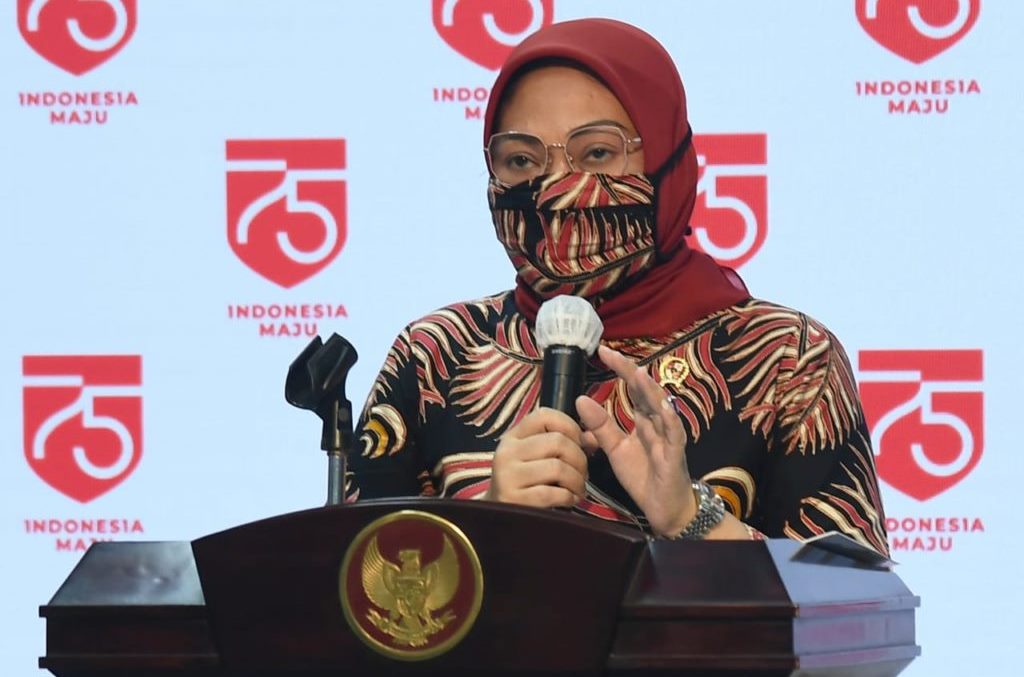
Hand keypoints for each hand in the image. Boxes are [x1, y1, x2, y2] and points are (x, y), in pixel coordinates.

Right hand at [484, 407, 588, 507]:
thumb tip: (593, 437)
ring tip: (578, 489)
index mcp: (513, 437)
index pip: (544, 415)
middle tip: (583, 474)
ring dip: (577, 481)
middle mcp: (507, 452)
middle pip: (557, 441)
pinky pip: (552, 493)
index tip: (580, 444)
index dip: (570, 426)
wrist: (500, 520)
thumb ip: (565, 442)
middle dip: (580, 459)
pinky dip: (569, 497)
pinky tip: (569, 501)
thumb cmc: (528, 486)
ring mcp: (507, 476)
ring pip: (558, 467)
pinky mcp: (513, 500)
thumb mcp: (540, 459)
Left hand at [576, 345, 696, 536]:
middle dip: (630, 371)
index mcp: (643, 420)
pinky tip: (662, 407)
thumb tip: (580, 399)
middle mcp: (657, 423)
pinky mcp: (675, 456)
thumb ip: (600, 426)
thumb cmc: (644, 476)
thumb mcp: (616, 449)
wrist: (664, 509)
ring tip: (636, 373)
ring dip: (650, 391)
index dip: (620, 369)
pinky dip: (669, 420)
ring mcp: (668, 437)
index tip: (601, 351)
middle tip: (610, 353)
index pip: (631, 389)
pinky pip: (674, 435)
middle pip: (646, 391)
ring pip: (662, 408)